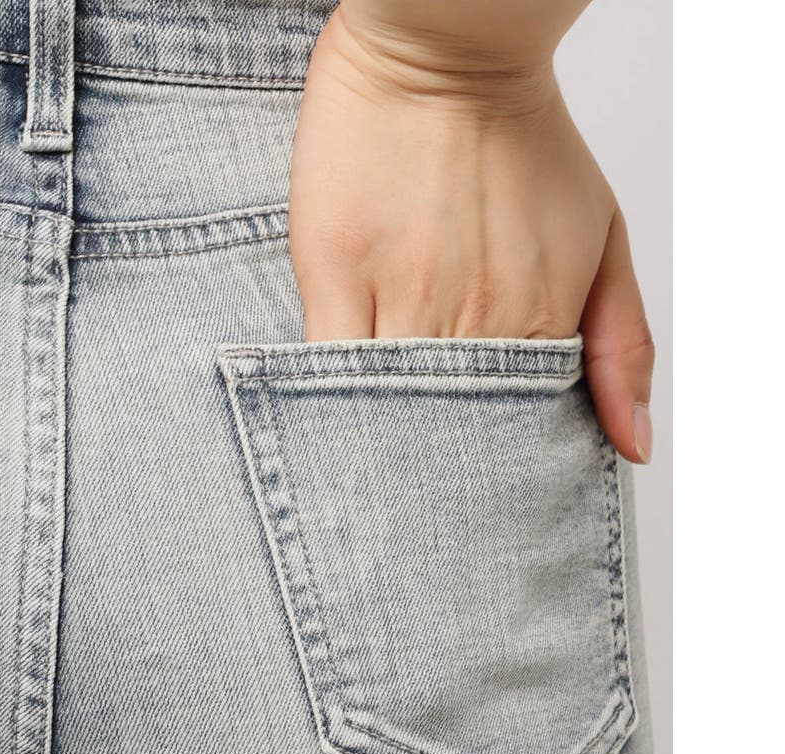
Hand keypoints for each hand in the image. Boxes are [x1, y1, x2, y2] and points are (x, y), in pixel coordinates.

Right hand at [289, 3, 653, 462]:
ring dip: (385, 441)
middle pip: (448, 436)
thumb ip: (622, 344)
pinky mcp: (337, 268)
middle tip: (424, 495)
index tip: (476, 492)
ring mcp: (402, 292)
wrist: (446, 52)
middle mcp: (472, 316)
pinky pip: (328, 364)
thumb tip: (632, 444)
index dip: (491, 472)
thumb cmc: (523, 142)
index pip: (511, 436)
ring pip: (388, 410)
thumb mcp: (605, 239)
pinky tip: (334, 416)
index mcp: (538, 317)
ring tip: (374, 463)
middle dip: (436, 474)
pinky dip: (332, 400)